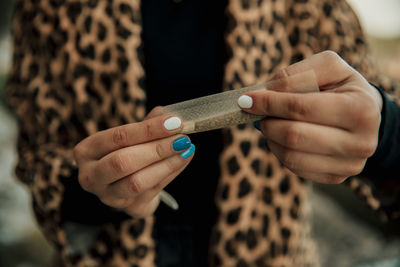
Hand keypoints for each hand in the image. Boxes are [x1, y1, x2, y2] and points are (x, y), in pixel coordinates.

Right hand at [73, 107, 194, 216]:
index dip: (148, 130)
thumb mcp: (128, 137)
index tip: (174, 122)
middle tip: (182, 138)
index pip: (118, 137)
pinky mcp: (129, 208)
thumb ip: (146, 125)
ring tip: (186, 149)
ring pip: (138, 182)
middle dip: (157, 149)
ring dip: (167, 164)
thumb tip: (168, 115)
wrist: (124, 184)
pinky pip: (153, 191)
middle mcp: (91, 176)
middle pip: (124, 162)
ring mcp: (108, 196)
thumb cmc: (126, 152)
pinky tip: (184, 159)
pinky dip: (171, 173)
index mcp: (87, 151)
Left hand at [238, 51, 381, 183]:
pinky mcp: (336, 177)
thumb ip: (296, 73)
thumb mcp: (327, 67)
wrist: (366, 115)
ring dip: (271, 138)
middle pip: (293, 136)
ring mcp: (349, 165)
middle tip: (257, 113)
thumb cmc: (342, 87)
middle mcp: (360, 143)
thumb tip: (264, 92)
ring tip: (271, 123)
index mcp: (360, 110)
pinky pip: (295, 167)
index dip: (269, 103)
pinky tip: (282, 137)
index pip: (300, 108)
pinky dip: (280, 151)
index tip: (246, 99)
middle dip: (267, 122)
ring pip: (290, 156)